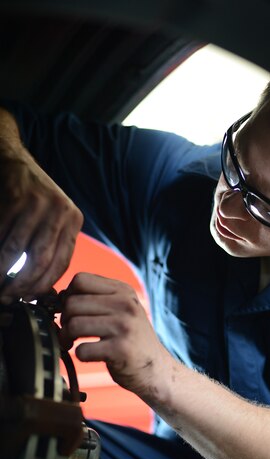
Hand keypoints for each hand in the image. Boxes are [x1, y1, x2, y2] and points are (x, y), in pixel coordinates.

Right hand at [0, 109, 82, 300]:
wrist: (11, 159)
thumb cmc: (31, 197)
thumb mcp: (51, 218)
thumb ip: (51, 245)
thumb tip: (39, 287)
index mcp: (72, 220)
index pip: (61, 263)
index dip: (42, 286)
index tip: (28, 299)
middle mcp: (60, 212)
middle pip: (40, 261)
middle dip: (21, 286)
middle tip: (6, 298)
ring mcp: (37, 204)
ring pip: (16, 252)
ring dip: (1, 273)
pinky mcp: (15, 198)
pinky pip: (1, 235)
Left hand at [59, 273, 171, 396]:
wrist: (156, 368)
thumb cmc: (131, 339)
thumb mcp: (122, 309)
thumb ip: (96, 298)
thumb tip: (60, 296)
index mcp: (123, 291)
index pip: (80, 280)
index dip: (68, 295)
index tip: (72, 311)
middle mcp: (126, 305)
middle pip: (72, 303)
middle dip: (64, 320)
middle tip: (70, 332)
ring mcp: (124, 327)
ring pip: (74, 325)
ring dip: (67, 337)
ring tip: (73, 343)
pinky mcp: (121, 350)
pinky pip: (82, 350)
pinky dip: (80, 355)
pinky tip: (90, 355)